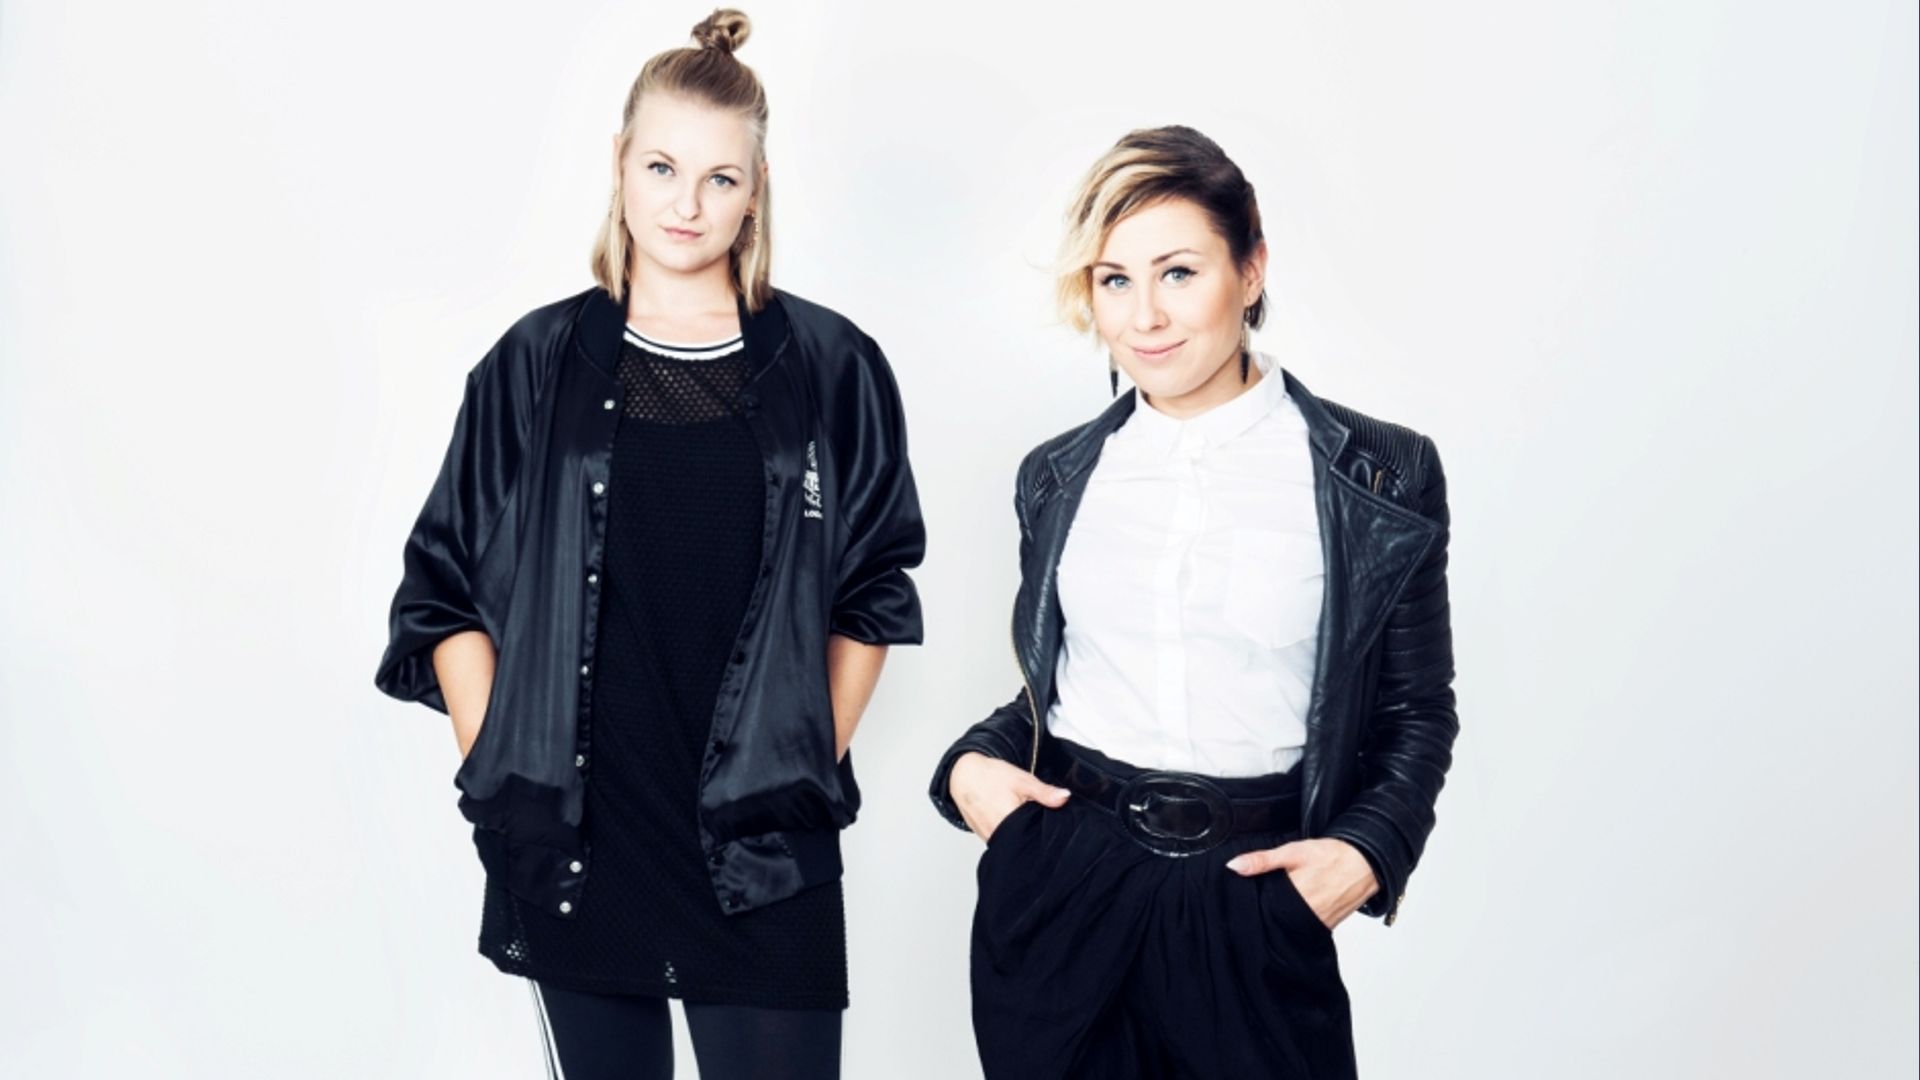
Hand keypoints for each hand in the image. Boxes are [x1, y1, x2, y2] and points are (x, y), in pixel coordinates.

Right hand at [948, 751, 1070, 842]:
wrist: (963, 775)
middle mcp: (997, 833)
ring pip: (1011, 842)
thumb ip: (1044, 792)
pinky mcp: (984, 837)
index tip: (1047, 822)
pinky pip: (1000, 840)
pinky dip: (1007, 832)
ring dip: (1018, 833)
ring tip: (1019, 816)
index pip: (1035, 835)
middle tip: (1032, 815)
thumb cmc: (990, 776)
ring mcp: (989, 837)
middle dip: (1031, 831)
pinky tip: (1009, 820)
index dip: (1043, 829)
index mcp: (1009, 820)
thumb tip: (1065, 797)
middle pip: (1023, 840)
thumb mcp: (1022, 780)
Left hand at [1226, 838, 1378, 929]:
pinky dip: (1300, 920)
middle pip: (1276, 921)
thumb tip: (1234, 866)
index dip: (1253, 908)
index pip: (1263, 912)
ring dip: (1284, 918)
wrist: (1367, 862)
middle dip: (1268, 914)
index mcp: (1294, 899)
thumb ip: (1263, 861)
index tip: (1245, 902)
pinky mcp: (1329, 925)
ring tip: (1281, 904)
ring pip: (1292, 926)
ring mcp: (1319, 923)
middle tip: (1264, 901)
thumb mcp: (1293, 852)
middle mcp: (1307, 916)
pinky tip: (1297, 909)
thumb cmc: (1333, 856)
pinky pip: (1308, 927)